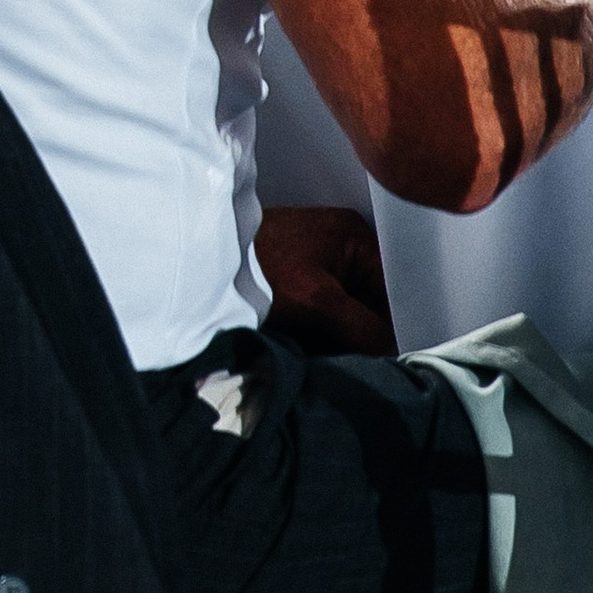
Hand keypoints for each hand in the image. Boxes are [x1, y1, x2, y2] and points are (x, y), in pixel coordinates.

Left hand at [254, 205, 396, 354]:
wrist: (201, 260)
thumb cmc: (256, 267)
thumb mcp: (316, 301)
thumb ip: (362, 327)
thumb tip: (389, 350)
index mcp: (354, 236)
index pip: (392, 288)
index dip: (391, 324)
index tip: (388, 357)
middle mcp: (340, 243)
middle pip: (368, 299)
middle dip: (360, 331)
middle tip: (349, 356)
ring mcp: (316, 258)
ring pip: (344, 308)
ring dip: (337, 332)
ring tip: (321, 347)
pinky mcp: (294, 274)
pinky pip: (320, 308)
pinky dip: (316, 327)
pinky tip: (304, 340)